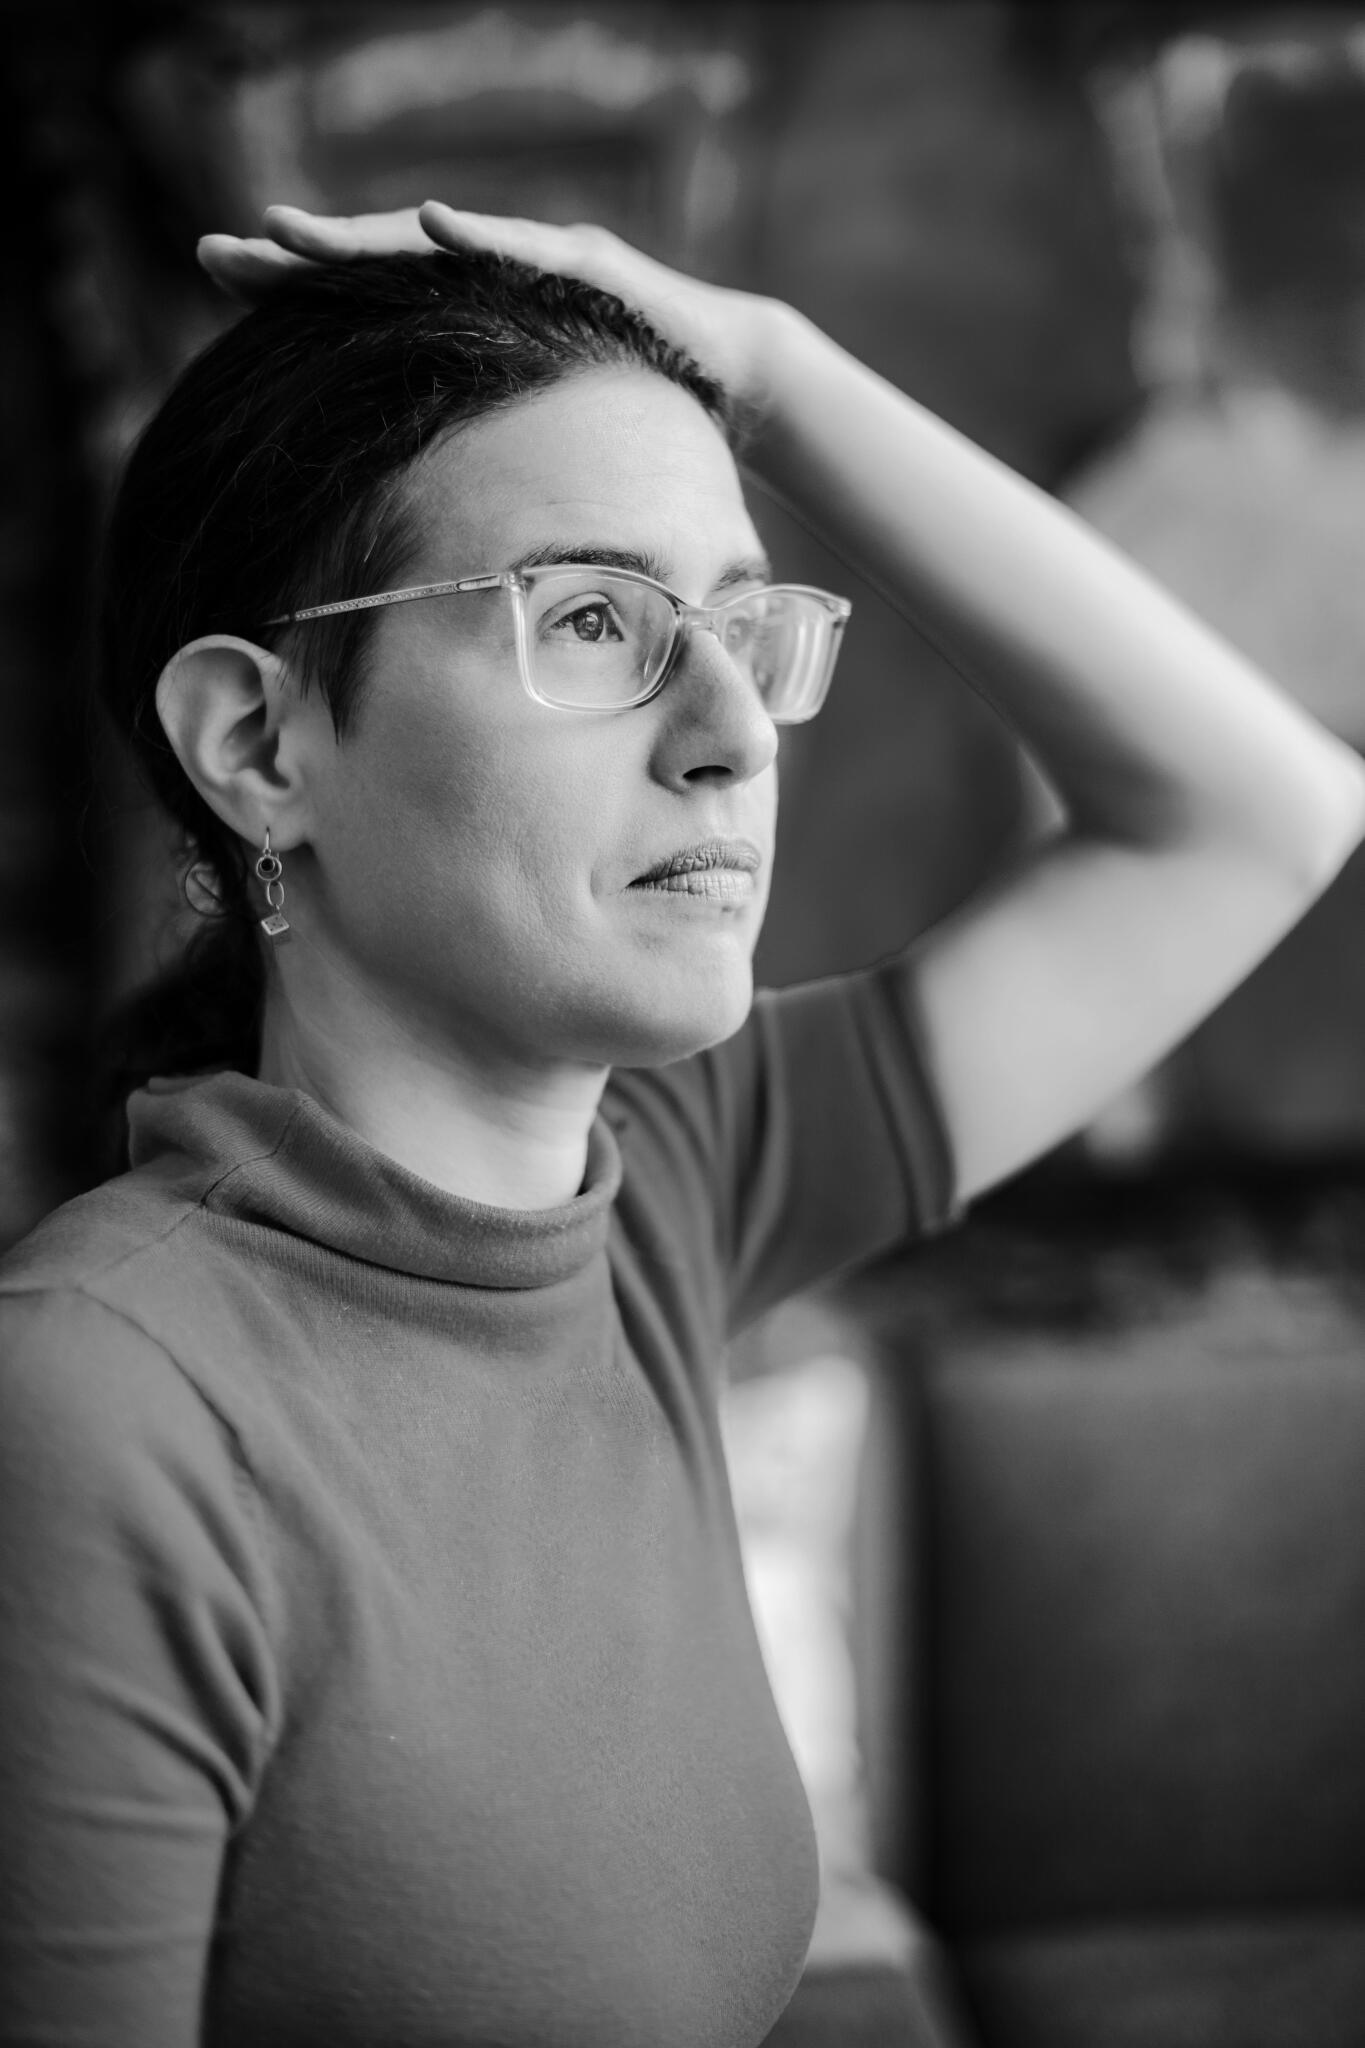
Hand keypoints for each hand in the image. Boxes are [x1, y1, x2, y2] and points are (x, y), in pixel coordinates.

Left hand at [198, 201, 781, 415]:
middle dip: (295, 254)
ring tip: (289, 231)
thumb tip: (411, 514)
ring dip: (361, 238)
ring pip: (434, 245)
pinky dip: (481, 237)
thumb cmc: (623, 411)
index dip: (292, 288)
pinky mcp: (593, 264)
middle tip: (213, 251)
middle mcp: (489, 272)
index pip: (362, 297)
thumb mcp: (533, 436)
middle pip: (375, 261)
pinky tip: (435, 224)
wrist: (730, 373)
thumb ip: (477, 446)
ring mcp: (538, 257)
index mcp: (463, 317)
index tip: (218, 286)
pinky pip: (527, 250)